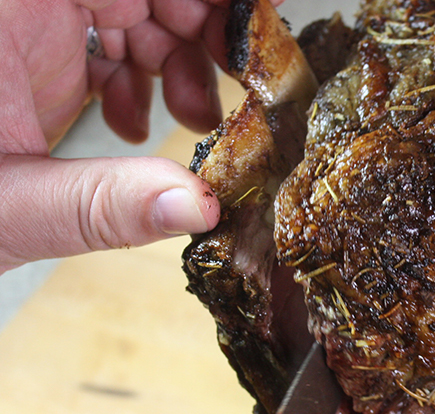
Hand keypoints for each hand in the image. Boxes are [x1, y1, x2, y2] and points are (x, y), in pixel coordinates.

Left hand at [0, 0, 278, 273]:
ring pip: (127, 4)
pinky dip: (140, 75)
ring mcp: (18, 23)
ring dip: (177, 54)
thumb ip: (100, 208)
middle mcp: (12, 6)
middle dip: (194, 21)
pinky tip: (141, 124)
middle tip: (234, 77)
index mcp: (3, 7)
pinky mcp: (25, 51)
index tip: (245, 20)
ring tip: (198, 117)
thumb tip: (196, 208)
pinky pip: (103, 36)